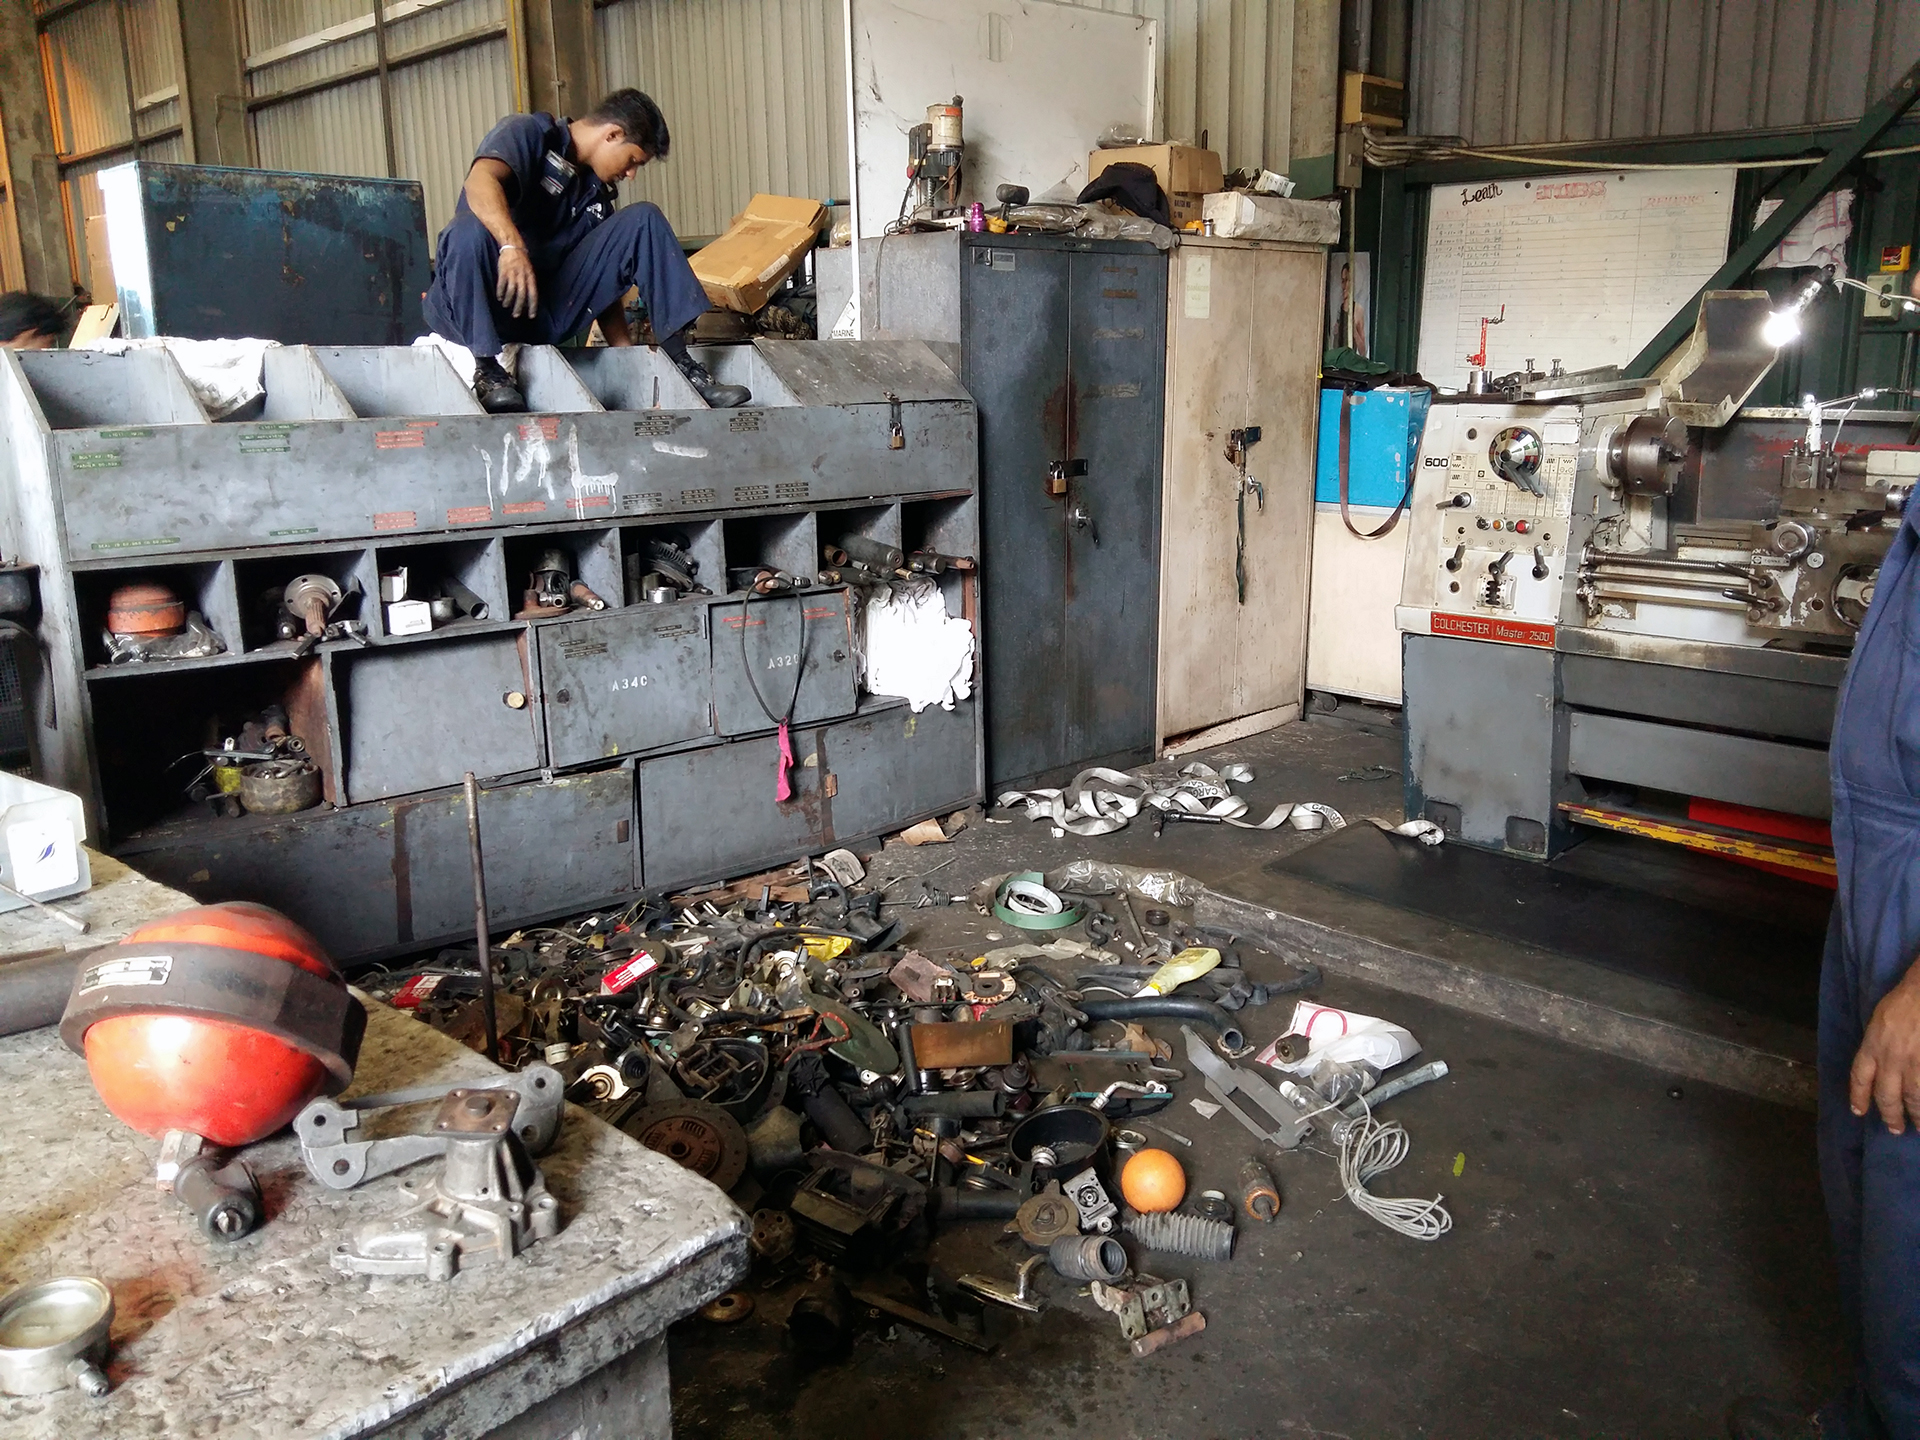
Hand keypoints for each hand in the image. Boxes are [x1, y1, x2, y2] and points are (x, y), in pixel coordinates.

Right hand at [495, 245, 537, 318]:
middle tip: (516, 315)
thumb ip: (529, 284)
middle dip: (519, 306)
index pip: (533, 294)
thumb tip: (529, 299)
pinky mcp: (503, 271)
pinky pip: (502, 284)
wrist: (513, 247)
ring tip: (506, 306)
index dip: (533, 306)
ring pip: (511, 290)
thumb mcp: (530, 272)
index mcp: (531, 277)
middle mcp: (522, 276)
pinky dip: (500, 292)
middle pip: (521, 294)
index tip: (531, 316)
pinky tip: (499, 297)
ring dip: (508, 300)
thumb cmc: (522, 262)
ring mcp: (512, 273)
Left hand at [1850, 964, 1919, 1131]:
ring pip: (1913, 1098)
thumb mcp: (1879, 1021)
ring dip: (1917, 1116)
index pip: (1860, 1078)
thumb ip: (1877, 1044)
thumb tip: (1880, 1066)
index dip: (1858, 1097)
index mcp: (1872, 1046)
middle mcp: (1891, 1059)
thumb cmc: (1905, 1000)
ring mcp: (1915, 1065)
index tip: (1859, 1111)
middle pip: (1886, 1096)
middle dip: (1891, 1115)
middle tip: (1895, 1129)